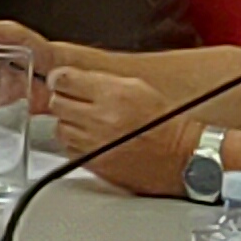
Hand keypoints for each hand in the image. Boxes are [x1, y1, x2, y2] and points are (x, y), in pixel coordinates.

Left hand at [39, 67, 182, 191]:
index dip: (61, 80)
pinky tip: (92, 140)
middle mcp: (101, 118)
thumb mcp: (137, 88)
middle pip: (56, 102)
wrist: (184, 159)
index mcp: (113, 94)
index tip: (64, 83)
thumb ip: (100, 80)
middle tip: (78, 104)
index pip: (62, 79)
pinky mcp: (94, 163)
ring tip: (87, 124)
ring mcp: (95, 143)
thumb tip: (69, 77)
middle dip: (65, 100)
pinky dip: (75, 143)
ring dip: (69, 123)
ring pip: (60, 126)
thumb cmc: (166, 124)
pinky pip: (69, 148)